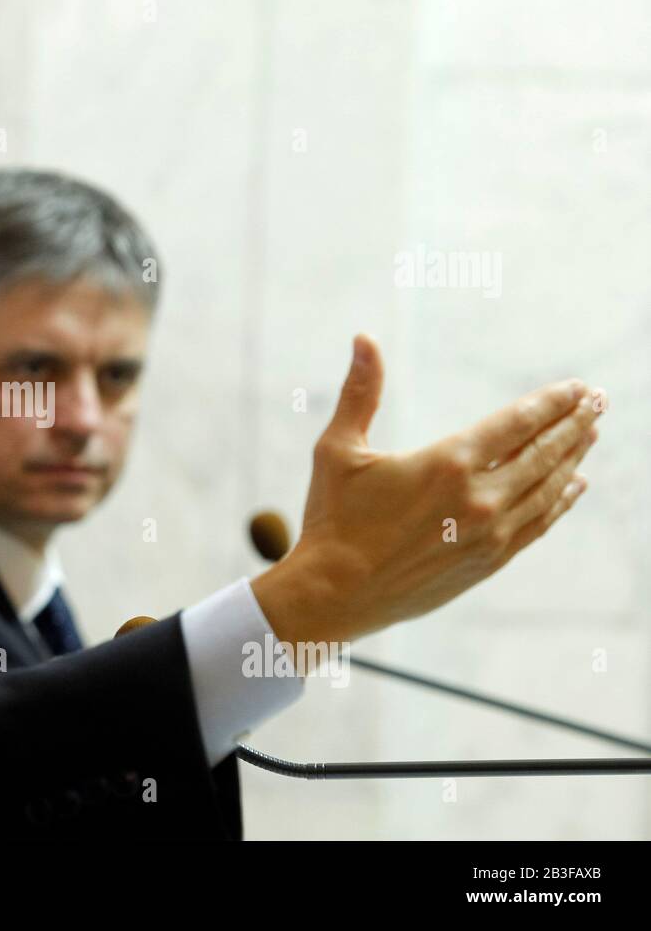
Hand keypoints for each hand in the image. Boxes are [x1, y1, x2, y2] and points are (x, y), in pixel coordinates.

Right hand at [252, 333, 604, 645]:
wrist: (335, 593)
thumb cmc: (331, 519)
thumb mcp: (339, 449)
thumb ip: (360, 392)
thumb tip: (364, 338)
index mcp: (448, 462)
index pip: (517, 422)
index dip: (551, 401)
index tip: (576, 387)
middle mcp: (479, 497)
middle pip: (544, 451)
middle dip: (575, 423)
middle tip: (599, 401)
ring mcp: (490, 532)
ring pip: (548, 487)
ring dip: (574, 457)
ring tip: (592, 434)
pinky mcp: (488, 561)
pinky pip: (539, 524)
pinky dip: (561, 501)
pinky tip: (574, 486)